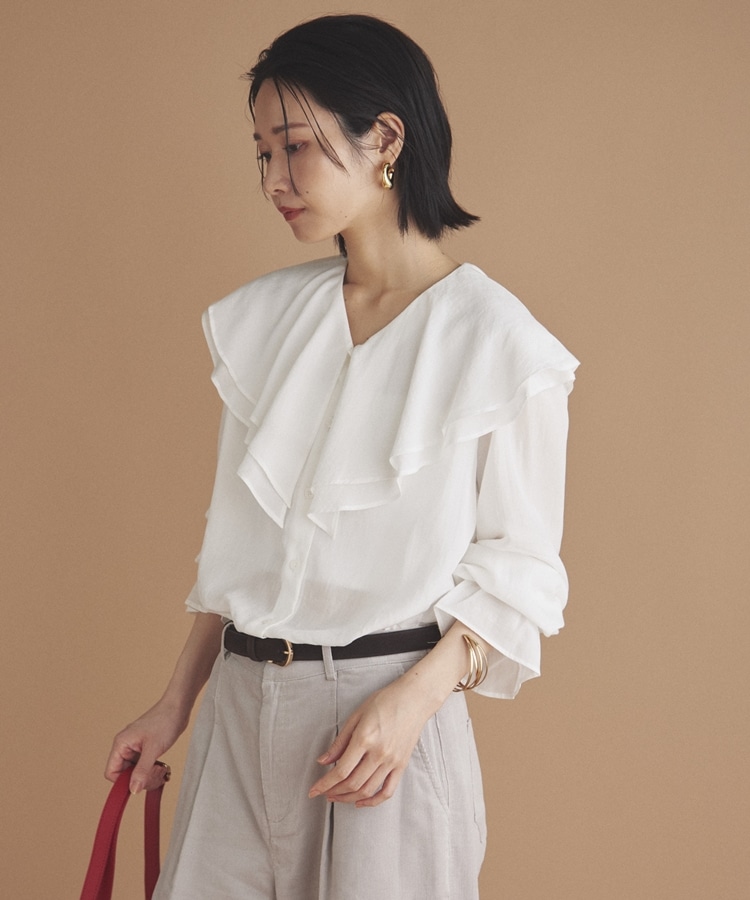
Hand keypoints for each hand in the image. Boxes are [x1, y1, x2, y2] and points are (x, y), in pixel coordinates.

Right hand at [105, 700, 188, 793]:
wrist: (179, 707)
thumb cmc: (164, 720)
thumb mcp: (153, 748)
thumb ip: (142, 770)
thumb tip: (133, 789)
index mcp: (121, 744)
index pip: (112, 772)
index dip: (123, 782)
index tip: (139, 784)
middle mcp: (126, 746)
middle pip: (125, 775)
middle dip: (140, 779)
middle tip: (156, 776)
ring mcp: (136, 748)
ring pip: (136, 772)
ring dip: (148, 776)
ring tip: (161, 771)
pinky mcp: (146, 749)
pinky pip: (144, 767)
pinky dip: (152, 771)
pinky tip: (162, 768)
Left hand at [308, 676, 435, 807]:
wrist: (414, 699)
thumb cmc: (384, 701)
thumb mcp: (356, 715)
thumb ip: (340, 741)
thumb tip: (323, 761)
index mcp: (365, 738)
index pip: (341, 770)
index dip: (324, 784)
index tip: (314, 791)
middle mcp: (379, 753)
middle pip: (352, 783)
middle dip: (334, 792)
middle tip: (324, 793)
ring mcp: (392, 761)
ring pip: (367, 791)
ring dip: (349, 798)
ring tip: (337, 796)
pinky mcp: (402, 765)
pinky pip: (387, 791)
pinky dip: (373, 802)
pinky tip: (360, 802)